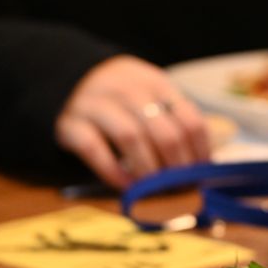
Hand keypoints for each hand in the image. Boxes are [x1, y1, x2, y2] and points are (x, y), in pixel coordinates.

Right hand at [55, 55, 209, 189]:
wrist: (68, 78)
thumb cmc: (121, 99)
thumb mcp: (150, 97)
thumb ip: (172, 123)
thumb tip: (200, 167)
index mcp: (156, 83)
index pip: (190, 119)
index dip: (199, 152)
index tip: (199, 174)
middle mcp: (128, 90)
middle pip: (164, 132)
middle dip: (177, 167)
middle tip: (179, 188)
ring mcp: (96, 104)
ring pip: (131, 137)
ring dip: (148, 170)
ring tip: (154, 189)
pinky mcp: (70, 123)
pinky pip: (93, 148)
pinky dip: (112, 171)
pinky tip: (125, 185)